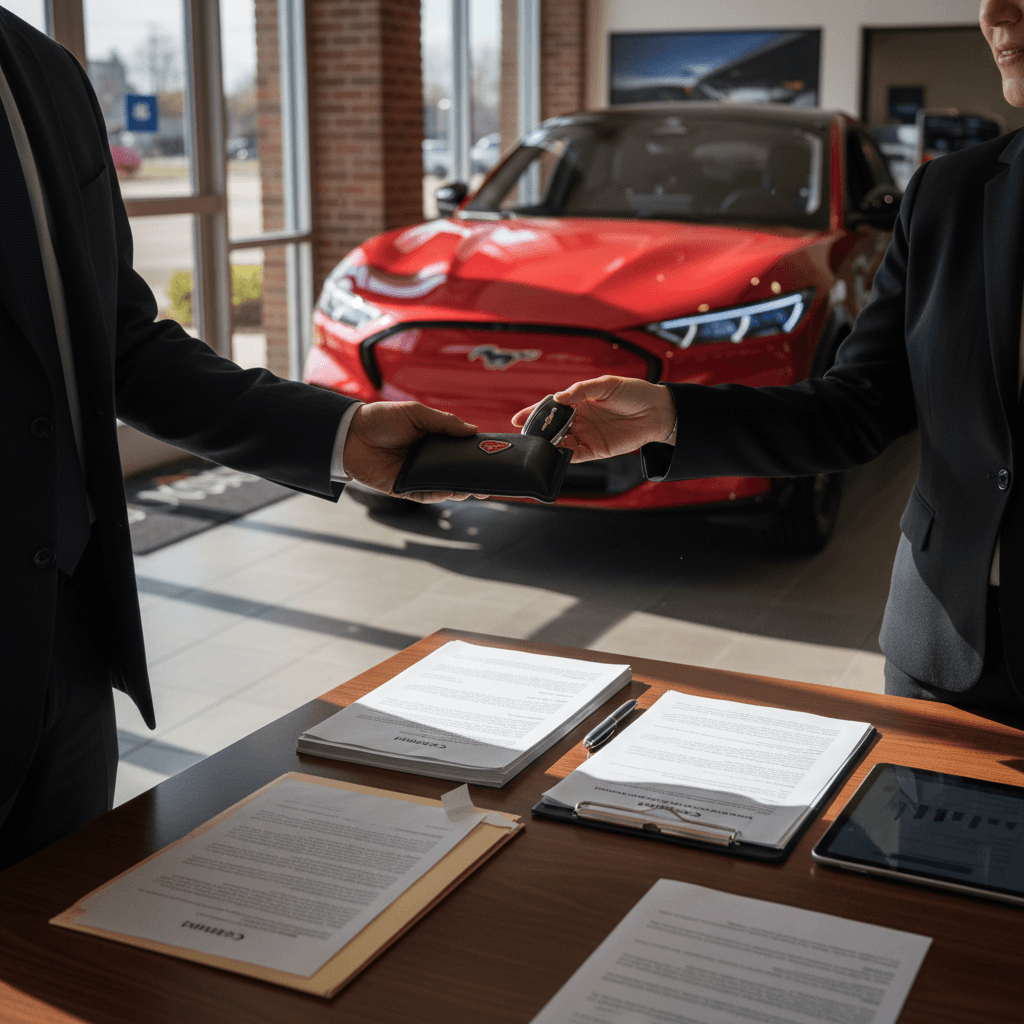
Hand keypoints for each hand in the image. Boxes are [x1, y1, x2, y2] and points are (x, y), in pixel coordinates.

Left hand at [343, 401, 480, 501]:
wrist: (349, 435)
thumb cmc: (380, 419)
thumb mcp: (415, 413)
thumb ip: (444, 422)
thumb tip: (473, 430)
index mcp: (431, 439)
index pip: (459, 448)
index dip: (476, 452)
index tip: (494, 455)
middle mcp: (427, 458)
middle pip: (456, 469)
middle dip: (474, 475)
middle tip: (492, 477)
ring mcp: (417, 474)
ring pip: (445, 485)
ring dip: (462, 487)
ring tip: (477, 487)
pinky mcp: (404, 488)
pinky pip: (427, 495)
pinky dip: (441, 495)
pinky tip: (454, 491)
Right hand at [512, 376, 675, 462]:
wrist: (658, 411)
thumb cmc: (634, 392)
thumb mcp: (606, 384)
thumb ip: (581, 390)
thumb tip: (558, 398)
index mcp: (578, 401)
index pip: (550, 408)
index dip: (533, 413)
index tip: (517, 419)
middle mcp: (579, 419)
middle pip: (552, 428)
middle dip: (537, 432)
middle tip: (525, 435)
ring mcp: (586, 435)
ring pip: (560, 442)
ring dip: (549, 445)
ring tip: (538, 445)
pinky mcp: (596, 450)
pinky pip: (575, 455)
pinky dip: (564, 456)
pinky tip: (556, 453)